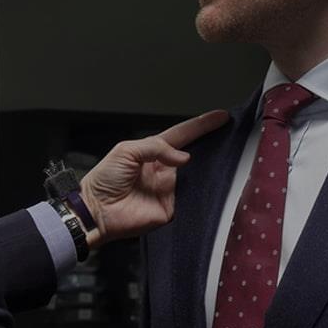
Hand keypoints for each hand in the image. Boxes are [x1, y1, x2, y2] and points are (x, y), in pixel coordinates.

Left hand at [78, 110, 229, 246]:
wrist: (96, 210)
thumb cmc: (105, 179)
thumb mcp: (127, 151)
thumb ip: (156, 148)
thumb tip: (184, 158)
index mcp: (154, 152)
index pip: (182, 135)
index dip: (201, 126)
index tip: (221, 117)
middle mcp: (165, 170)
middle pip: (195, 155)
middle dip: (213, 145)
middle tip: (232, 135)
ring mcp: (170, 190)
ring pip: (198, 177)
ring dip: (211, 168)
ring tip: (230, 155)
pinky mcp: (171, 209)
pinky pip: (192, 201)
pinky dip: (202, 193)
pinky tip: (213, 183)